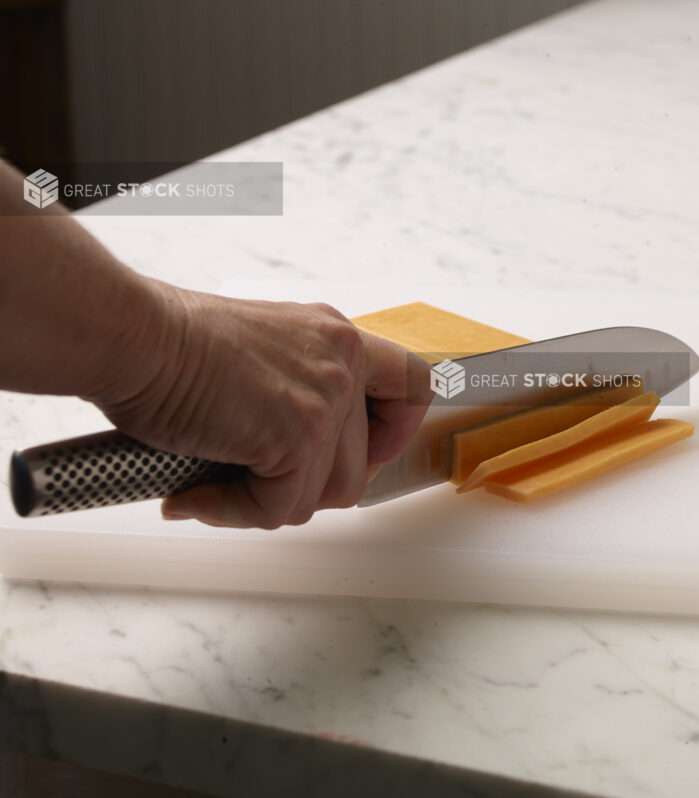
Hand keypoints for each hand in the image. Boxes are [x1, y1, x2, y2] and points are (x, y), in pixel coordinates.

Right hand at [90, 280, 432, 528]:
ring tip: (217, 486)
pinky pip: (280, 510)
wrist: (133, 338)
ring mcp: (325, 401)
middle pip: (360, 465)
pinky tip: (193, 496)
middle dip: (309, 487)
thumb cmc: (173, 344)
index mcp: (338, 338)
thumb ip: (299, 389)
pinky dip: (234, 514)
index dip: (397, 430)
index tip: (372, 454)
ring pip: (326, 494)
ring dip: (271, 503)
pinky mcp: (297, 438)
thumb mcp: (264, 349)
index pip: (411, 385)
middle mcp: (343, 363)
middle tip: (258, 485)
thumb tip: (307, 460)